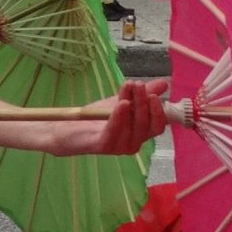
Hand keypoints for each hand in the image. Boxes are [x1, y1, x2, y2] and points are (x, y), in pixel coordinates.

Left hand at [51, 79, 166, 155]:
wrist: (67, 127)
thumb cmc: (96, 117)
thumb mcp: (121, 100)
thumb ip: (141, 94)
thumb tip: (164, 83)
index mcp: (140, 133)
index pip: (158, 124)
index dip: (160, 109)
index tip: (155, 91)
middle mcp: (134, 142)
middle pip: (147, 124)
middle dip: (145, 102)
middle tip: (139, 84)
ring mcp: (120, 147)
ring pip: (134, 127)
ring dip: (134, 104)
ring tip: (130, 86)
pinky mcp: (104, 146)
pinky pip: (115, 131)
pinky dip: (120, 116)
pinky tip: (122, 103)